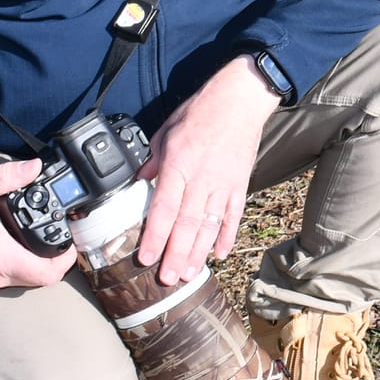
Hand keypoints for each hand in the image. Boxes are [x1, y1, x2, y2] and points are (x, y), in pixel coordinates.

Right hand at [0, 159, 77, 289]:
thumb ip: (10, 176)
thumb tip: (35, 166)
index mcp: (0, 257)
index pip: (46, 273)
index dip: (66, 260)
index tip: (72, 243)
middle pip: (41, 279)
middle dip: (58, 262)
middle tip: (65, 239)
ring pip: (27, 280)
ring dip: (41, 265)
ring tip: (51, 241)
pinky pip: (12, 277)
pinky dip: (25, 265)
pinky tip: (28, 246)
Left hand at [136, 55, 279, 285]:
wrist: (240, 100)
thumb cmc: (201, 111)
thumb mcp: (167, 131)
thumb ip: (153, 160)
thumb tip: (140, 180)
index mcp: (179, 165)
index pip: (164, 208)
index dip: (155, 236)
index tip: (145, 258)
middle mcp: (201, 179)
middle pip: (187, 224)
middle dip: (176, 255)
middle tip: (167, 279)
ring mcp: (223, 184)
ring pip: (209, 225)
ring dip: (198, 252)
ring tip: (189, 274)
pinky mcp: (240, 184)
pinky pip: (233, 216)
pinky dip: (226, 236)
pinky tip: (219, 254)